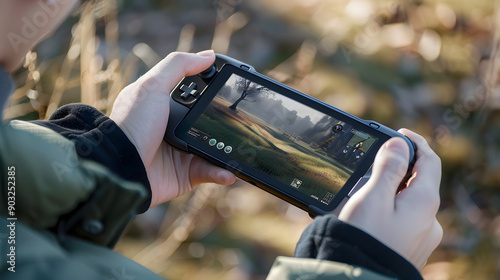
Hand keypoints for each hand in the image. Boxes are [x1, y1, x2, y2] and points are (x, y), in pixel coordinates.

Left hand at [110, 51, 235, 207]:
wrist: (121, 167)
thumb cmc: (132, 124)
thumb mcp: (152, 86)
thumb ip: (179, 66)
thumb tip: (209, 55)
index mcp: (167, 107)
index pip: (198, 96)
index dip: (215, 92)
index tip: (232, 88)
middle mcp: (176, 129)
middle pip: (210, 123)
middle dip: (227, 124)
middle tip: (243, 123)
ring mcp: (182, 152)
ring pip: (216, 149)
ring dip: (229, 151)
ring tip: (240, 151)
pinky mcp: (186, 175)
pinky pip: (210, 172)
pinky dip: (222, 172)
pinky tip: (228, 172)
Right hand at [338, 129, 442, 268]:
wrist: (360, 278)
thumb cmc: (365, 238)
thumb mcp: (373, 196)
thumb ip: (388, 168)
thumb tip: (399, 144)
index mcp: (424, 201)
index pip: (430, 161)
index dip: (415, 142)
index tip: (398, 133)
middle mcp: (430, 219)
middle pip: (419, 181)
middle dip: (398, 168)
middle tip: (372, 163)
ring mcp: (422, 237)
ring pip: (410, 202)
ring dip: (392, 190)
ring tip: (364, 192)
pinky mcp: (411, 249)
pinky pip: (404, 220)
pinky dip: (390, 208)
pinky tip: (370, 214)